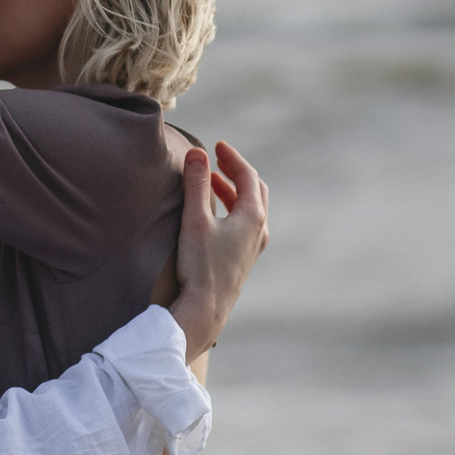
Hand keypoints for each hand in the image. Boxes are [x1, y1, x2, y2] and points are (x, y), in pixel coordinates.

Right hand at [169, 141, 268, 364]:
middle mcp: (259, 230)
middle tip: (217, 160)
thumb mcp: (195, 220)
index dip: (232, 157)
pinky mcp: (244, 258)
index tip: (217, 145)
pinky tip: (216, 213)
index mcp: (253, 217)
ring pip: (250, 208)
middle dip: (236, 172)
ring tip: (211, 182)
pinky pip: (245, 223)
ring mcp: (254, 246)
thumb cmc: (201, 266)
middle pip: (255, 190)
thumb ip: (196, 184)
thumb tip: (197, 152)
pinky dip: (233, 208)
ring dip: (233, 191)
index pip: (247, 176)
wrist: (207, 309)